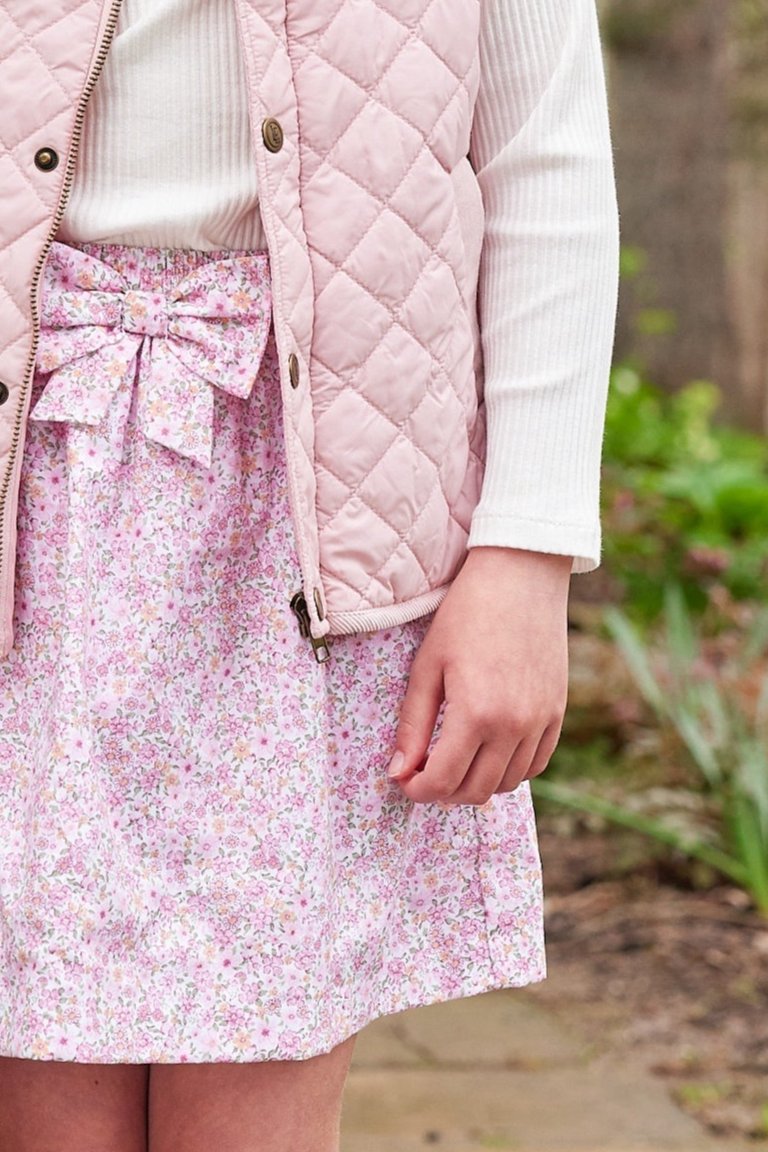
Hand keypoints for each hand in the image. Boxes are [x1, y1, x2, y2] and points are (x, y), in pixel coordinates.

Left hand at [387, 546, 570, 804]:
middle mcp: (514, 726)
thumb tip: (398, 771)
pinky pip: (535, 764)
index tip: (404, 779)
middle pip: (475, 791)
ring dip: (476, 782)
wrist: (521, 576)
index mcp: (476, 714)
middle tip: (424, 772)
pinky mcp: (557, 712)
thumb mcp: (428, 666)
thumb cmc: (466, 614)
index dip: (416, 790)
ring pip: (506, 784)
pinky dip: (510, 769)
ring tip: (455, 761)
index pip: (442, 781)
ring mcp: (541, 722)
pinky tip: (489, 752)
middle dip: (443, 791)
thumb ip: (413, 724)